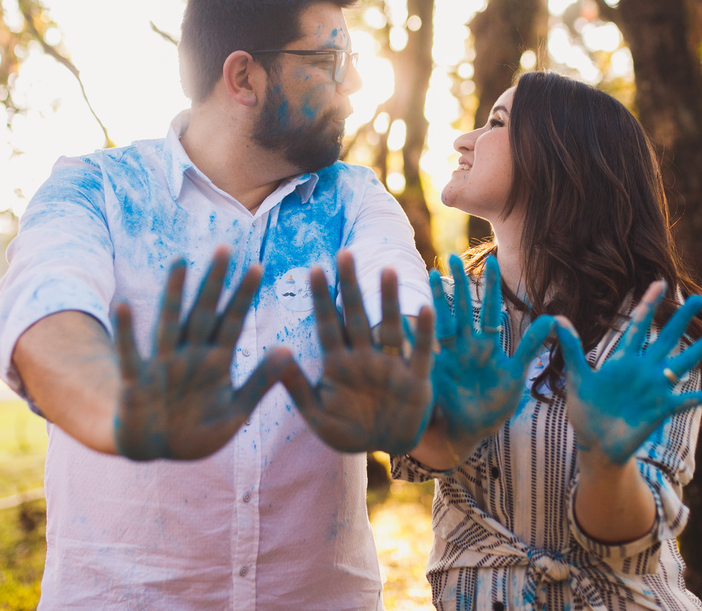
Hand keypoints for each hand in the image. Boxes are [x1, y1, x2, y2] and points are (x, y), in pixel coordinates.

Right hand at [114, 247, 289, 460]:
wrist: (154, 452)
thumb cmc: (194, 432)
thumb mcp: (235, 411)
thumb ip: (260, 383)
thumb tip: (290, 352)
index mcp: (215, 363)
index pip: (231, 322)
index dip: (243, 296)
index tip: (258, 267)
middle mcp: (189, 357)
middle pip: (204, 313)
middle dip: (214, 283)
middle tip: (225, 247)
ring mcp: (163, 366)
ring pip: (170, 323)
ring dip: (175, 294)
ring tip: (180, 262)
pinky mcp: (137, 382)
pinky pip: (130, 354)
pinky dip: (127, 332)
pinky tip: (123, 306)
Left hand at [280, 249, 435, 453]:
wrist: (384, 448)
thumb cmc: (348, 432)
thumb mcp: (317, 416)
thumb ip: (297, 388)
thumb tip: (277, 353)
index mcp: (338, 364)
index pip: (328, 325)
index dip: (322, 299)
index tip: (314, 269)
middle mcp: (364, 358)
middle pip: (357, 317)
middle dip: (351, 287)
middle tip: (345, 253)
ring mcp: (391, 367)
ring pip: (390, 328)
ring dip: (389, 301)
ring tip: (387, 270)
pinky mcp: (416, 381)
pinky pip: (421, 354)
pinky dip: (423, 333)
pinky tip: (425, 307)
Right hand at [430, 254, 557, 456]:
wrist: (468, 433)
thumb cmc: (493, 408)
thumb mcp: (515, 376)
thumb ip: (530, 347)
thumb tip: (554, 319)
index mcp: (486, 346)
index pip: (490, 310)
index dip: (491, 287)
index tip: (492, 260)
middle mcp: (465, 345)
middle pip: (462, 307)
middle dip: (458, 283)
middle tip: (452, 256)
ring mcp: (446, 355)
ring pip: (441, 319)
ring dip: (436, 298)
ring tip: (432, 273)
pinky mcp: (431, 368)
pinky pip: (421, 346)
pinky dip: (412, 330)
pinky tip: (403, 311)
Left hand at [558, 282, 701, 465]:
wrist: (596, 446)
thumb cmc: (586, 412)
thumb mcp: (577, 379)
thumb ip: (572, 349)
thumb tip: (556, 318)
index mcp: (623, 360)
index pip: (638, 325)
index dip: (649, 304)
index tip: (662, 283)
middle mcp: (644, 370)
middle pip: (667, 337)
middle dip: (682, 318)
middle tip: (699, 296)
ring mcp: (656, 388)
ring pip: (684, 362)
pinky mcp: (663, 409)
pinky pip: (690, 400)